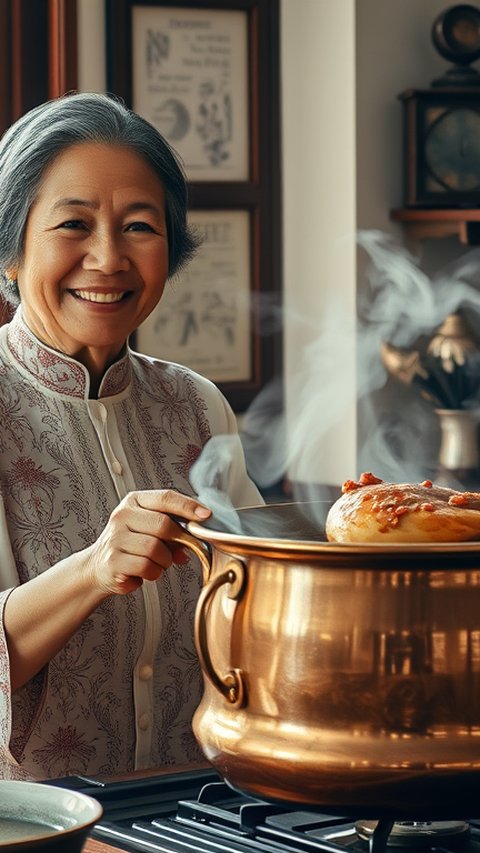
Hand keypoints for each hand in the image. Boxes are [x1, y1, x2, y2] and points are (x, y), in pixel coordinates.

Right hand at [82, 489, 210, 595]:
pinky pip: (146, 566)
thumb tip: (198, 537)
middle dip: (178, 540)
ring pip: (156, 548)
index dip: (188, 506)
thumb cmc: (131, 545)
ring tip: (157, 562)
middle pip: (163, 524)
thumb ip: (174, 529)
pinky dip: (154, 572)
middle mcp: (123, 516)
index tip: (206, 515)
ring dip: (164, 560)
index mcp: (134, 501)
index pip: (166, 497)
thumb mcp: (151, 530)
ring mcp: (116, 538)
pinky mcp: (114, 560)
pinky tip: (147, 571)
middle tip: (179, 551)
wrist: (98, 566)